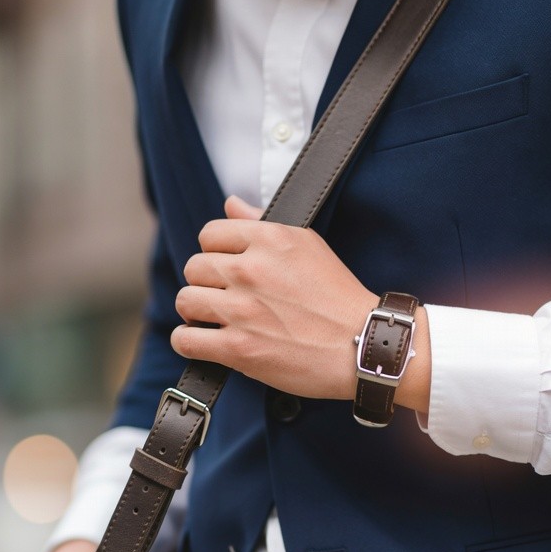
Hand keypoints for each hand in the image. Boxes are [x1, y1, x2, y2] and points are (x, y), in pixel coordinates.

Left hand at [172, 196, 430, 409]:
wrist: (364, 345)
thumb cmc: (340, 299)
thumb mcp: (308, 245)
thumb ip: (262, 223)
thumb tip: (230, 203)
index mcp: (270, 239)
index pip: (209, 234)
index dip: (214, 253)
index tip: (226, 269)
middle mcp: (251, 269)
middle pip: (194, 268)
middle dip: (205, 283)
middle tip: (223, 298)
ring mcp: (242, 309)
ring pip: (185, 300)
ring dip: (195, 312)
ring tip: (214, 320)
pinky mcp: (238, 348)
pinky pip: (185, 339)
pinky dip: (189, 342)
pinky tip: (205, 343)